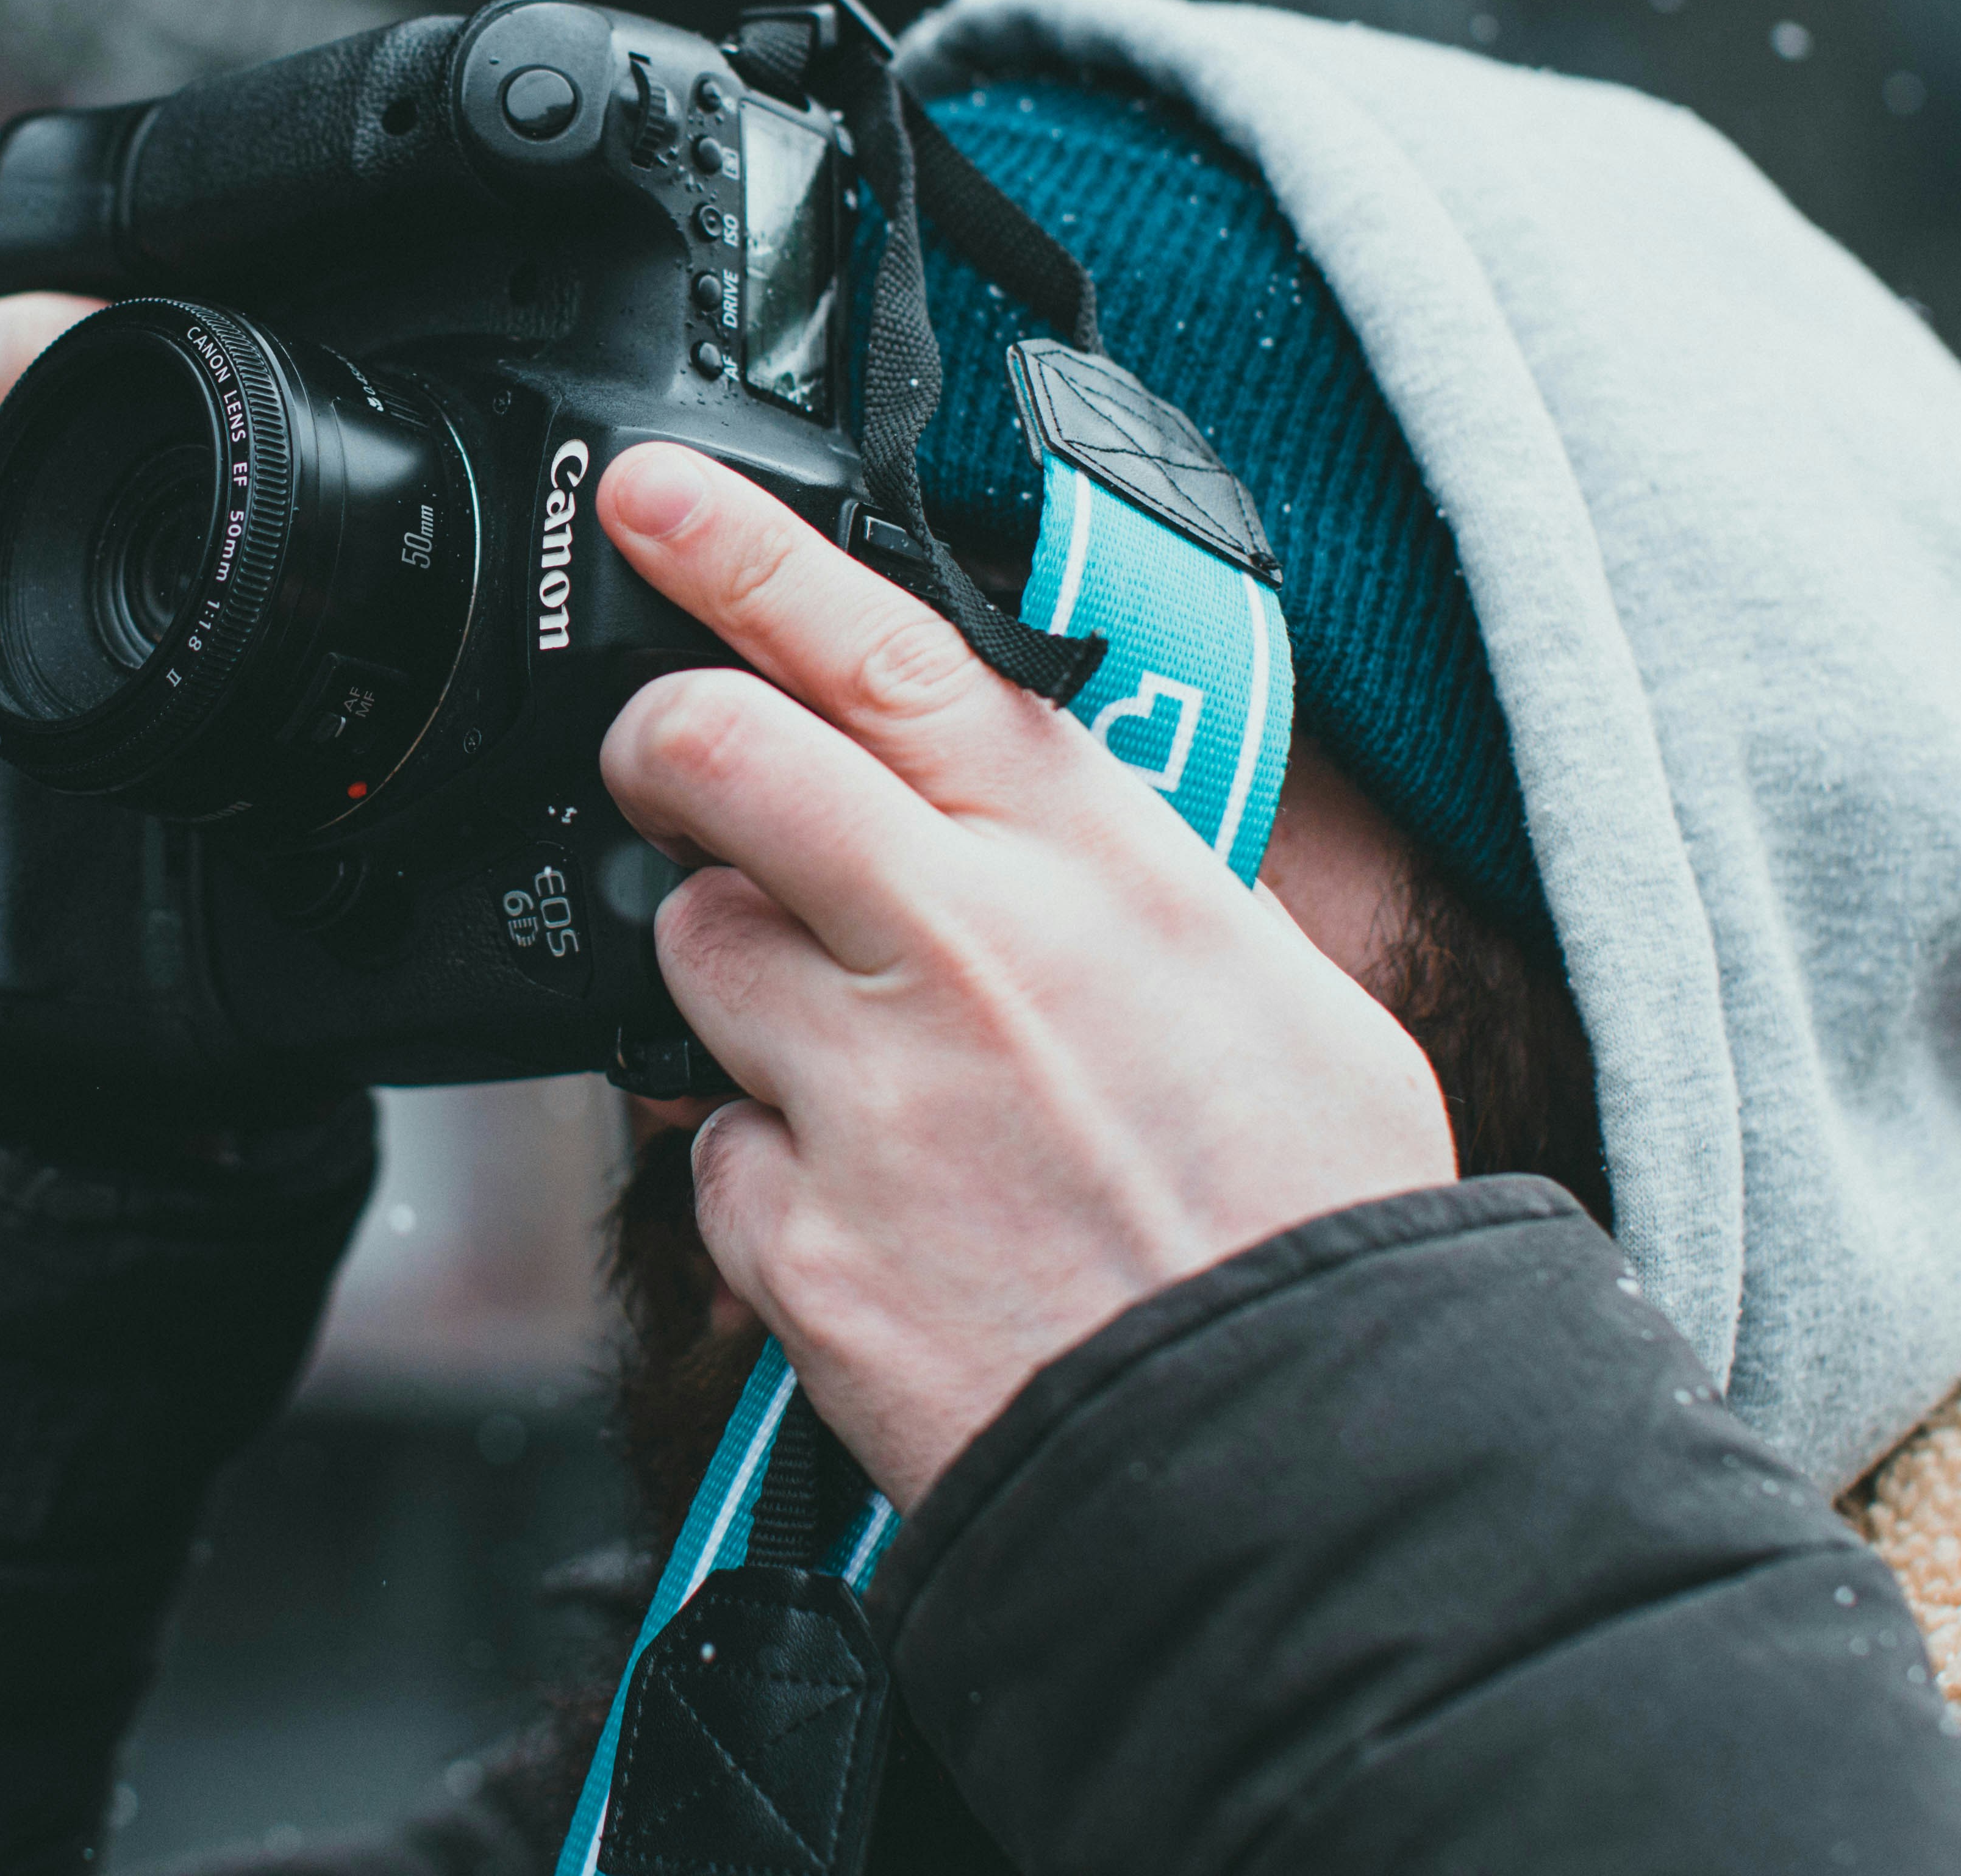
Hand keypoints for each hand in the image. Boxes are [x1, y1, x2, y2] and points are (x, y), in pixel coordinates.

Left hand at [594, 444, 1454, 1512]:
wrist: (1302, 1462)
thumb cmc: (1305, 1216)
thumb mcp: (1263, 976)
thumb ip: (1113, 875)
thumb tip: (1029, 824)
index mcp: (1087, 864)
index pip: (882, 649)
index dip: (743, 553)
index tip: (655, 499)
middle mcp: (960, 947)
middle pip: (716, 761)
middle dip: (662, 742)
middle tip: (670, 764)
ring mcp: (866, 1093)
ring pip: (691, 953)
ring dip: (736, 981)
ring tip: (860, 1062)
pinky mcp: (797, 1241)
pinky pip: (712, 1155)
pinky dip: (764, 1168)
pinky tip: (872, 1212)